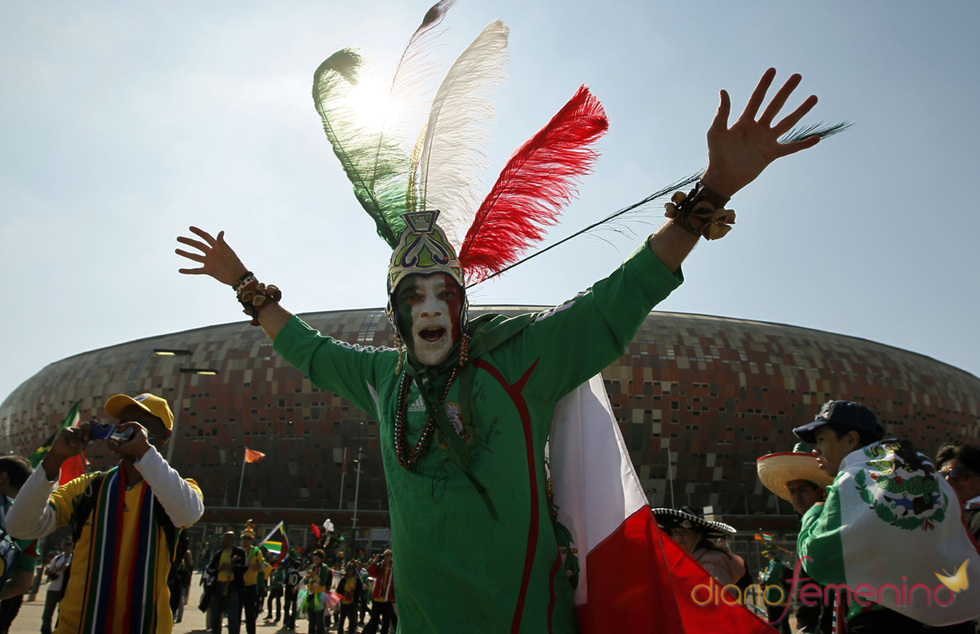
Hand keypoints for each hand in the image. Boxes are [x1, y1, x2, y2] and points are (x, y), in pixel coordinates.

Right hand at [42, 423, 91, 478]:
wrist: (61, 454)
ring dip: (78, 439)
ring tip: (75, 446)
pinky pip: (72, 433)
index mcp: (83, 432)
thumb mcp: (82, 445)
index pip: (90, 424)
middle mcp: (78, 429)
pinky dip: (73, 440)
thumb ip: (87, 440)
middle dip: (88, 432)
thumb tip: (95, 436)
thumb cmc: (72, 450)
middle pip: (86, 425)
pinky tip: (71, 445)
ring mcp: (72, 429)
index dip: (94, 423)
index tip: (96, 423)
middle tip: (85, 439)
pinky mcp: (65, 430)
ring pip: (79, 430)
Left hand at [106, 421, 151, 460]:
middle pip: (125, 429)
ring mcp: (137, 432)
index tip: (110, 431)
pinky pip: (134, 424)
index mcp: (129, 440)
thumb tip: (105, 440)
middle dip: (118, 427)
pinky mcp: (140, 429)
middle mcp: (133, 435)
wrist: (139, 449)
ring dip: (122, 426)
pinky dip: (128, 423)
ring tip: (117, 427)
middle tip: (112, 427)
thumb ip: (111, 446)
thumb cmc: (130, 450)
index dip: (116, 431)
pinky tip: (123, 426)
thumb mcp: (118, 449)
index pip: (122, 434)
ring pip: (129, 426)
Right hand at [176, 227, 248, 285]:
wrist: (238, 276)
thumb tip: (221, 231)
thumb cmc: (235, 262)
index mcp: (217, 247)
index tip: (190, 228)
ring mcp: (209, 262)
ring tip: (176, 250)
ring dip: (186, 253)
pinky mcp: (209, 271)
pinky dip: (188, 271)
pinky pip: (196, 270)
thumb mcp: (228, 251)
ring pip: (195, 257)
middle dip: (188, 242)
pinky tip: (180, 270)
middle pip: (198, 246)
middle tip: (178, 238)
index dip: (198, 232)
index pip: (206, 237)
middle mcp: (212, 253)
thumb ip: (222, 242)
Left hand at [700, 68, 818, 197]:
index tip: (773, 70)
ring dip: (800, 110)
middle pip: (775, 106)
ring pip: (787, 122)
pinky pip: (791, 148)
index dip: (764, 85)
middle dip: (786, 91)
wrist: (723, 178)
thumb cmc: (716, 155)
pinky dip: (803, 144)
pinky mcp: (771, 154)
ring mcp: (766, 141)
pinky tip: (816, 138)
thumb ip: (722, 113)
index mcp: (744, 122)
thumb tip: (723, 91)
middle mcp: (758, 129)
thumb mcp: (716, 131)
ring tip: (813, 98)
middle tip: (798, 76)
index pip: (757, 99)